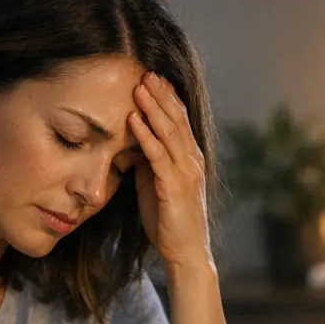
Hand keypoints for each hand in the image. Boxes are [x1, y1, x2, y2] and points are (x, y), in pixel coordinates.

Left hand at [129, 73, 211, 270]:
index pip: (179, 120)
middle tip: (144, 70)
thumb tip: (131, 142)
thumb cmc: (169, 221)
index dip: (167, 97)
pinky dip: (145, 135)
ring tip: (138, 86)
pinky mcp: (175, 186)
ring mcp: (186, 172)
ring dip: (153, 107)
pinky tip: (133, 119)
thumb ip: (148, 162)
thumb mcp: (156, 184)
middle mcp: (192, 161)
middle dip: (160, 94)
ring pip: (169, 131)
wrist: (185, 253)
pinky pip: (158, 155)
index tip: (151, 77)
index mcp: (190, 159)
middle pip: (176, 119)